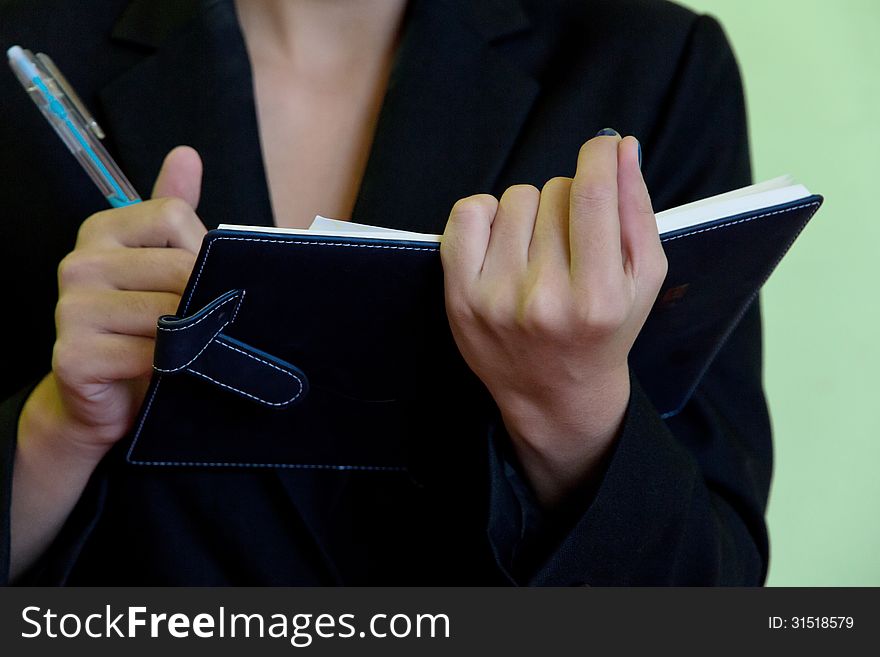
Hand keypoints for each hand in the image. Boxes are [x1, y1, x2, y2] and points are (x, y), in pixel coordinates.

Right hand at [21, 146, 206, 457]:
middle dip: (204, 300)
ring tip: (186, 348)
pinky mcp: (72, 355)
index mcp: (101, 231)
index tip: (196, 281)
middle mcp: (78, 264)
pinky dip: (171, 367)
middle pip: (180, 268)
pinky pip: (150, 354)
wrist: (108, 399)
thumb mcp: (161, 263)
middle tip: (201, 324)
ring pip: (170, 313)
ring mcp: (69, 309)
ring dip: (191, 338)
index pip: (175, 217)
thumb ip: (173, 212)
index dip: (202, 254)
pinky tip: (164, 371)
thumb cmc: (143, 327)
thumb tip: (186, 154)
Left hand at [440, 133, 666, 507]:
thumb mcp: (642, 278)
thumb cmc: (606, 329)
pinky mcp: (460, 297)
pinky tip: (504, 242)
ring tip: (540, 249)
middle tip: (572, 239)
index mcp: (597, 297)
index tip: (602, 147)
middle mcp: (543, 299)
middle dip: (570, 200)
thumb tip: (621, 146)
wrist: (553, 392)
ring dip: (532, 211)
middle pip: (556, 192)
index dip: (599, 155)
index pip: (592, 195)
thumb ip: (636, 210)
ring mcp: (495, 298)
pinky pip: (470, 212)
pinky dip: (488, 214)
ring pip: (516, 198)